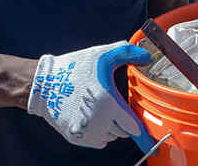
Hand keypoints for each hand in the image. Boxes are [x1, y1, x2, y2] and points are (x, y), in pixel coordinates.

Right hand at [27, 41, 153, 149]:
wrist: (44, 84)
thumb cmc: (75, 68)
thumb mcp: (103, 54)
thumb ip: (128, 53)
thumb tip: (147, 57)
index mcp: (108, 103)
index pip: (134, 126)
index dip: (144, 135)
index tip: (152, 144)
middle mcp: (99, 121)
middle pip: (124, 131)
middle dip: (124, 120)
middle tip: (114, 104)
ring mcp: (87, 132)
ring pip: (111, 136)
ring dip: (112, 127)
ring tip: (101, 108)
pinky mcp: (77, 137)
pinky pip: (98, 141)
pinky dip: (100, 132)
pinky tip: (93, 116)